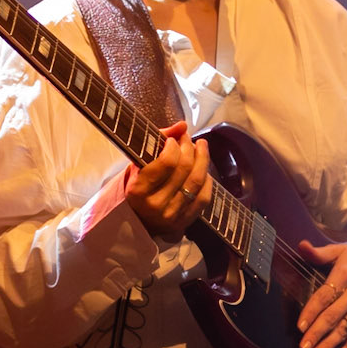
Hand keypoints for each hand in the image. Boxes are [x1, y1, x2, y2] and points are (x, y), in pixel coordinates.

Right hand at [125, 121, 211, 238]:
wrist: (138, 218)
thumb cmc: (139, 184)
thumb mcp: (140, 162)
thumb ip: (157, 140)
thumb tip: (182, 125)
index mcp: (138, 190)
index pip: (166, 162)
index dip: (174, 145)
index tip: (173, 139)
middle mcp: (155, 205)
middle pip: (184, 169)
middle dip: (189, 147)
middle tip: (188, 139)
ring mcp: (171, 215)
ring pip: (197, 181)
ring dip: (203, 159)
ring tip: (201, 146)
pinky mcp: (184, 223)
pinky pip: (204, 197)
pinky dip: (208, 180)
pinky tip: (204, 169)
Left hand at [297, 239, 346, 347]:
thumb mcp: (341, 250)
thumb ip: (319, 252)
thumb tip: (300, 245)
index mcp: (344, 275)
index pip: (324, 297)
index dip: (311, 312)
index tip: (300, 326)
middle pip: (333, 316)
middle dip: (317, 333)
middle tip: (303, 347)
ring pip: (345, 328)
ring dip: (330, 344)